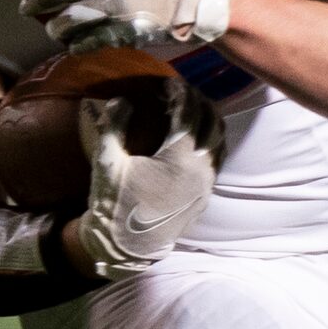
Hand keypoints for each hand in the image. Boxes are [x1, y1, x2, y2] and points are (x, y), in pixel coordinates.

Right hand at [72, 95, 216, 278]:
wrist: (129, 245)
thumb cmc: (116, 204)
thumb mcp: (107, 162)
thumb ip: (113, 126)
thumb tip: (119, 100)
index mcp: (179, 158)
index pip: (189, 114)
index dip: (180, 93)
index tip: (169, 83)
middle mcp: (201, 169)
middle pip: (212, 122)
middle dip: (199, 102)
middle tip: (182, 92)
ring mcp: (206, 183)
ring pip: (220, 141)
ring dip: (209, 121)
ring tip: (191, 110)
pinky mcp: (205, 195)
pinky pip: (217, 159)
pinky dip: (210, 141)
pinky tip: (194, 138)